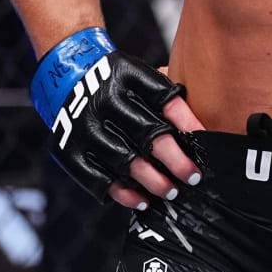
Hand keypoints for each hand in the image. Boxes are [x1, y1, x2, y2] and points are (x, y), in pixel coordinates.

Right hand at [30, 30, 204, 206]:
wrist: (66, 78)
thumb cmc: (116, 82)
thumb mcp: (138, 71)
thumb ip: (166, 89)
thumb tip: (203, 118)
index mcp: (127, 76)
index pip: (165, 100)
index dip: (188, 122)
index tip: (205, 141)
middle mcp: (105, 99)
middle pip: (148, 135)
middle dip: (175, 160)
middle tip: (192, 175)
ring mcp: (86, 127)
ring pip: (127, 162)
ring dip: (153, 182)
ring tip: (171, 191)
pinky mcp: (70, 151)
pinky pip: (100, 180)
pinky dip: (124, 194)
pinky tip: (143, 200)